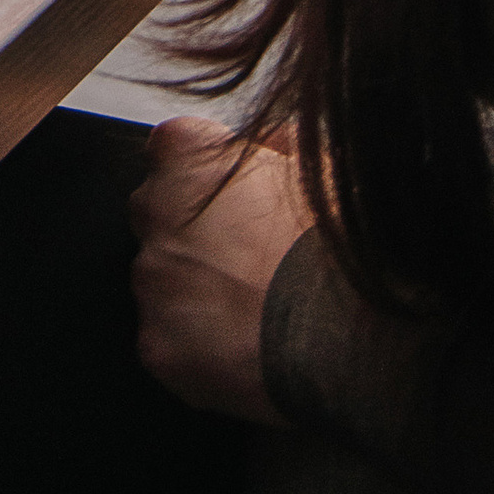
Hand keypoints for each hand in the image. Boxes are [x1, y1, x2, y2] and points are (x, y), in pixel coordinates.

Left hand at [129, 119, 306, 425]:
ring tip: (254, 315)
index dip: (207, 182)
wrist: (343, 333)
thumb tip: (273, 140)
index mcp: (185, 153)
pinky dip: (195, 352)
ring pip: (162, 285)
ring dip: (193, 297)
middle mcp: (153, 209)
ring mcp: (150, 279)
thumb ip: (280, 143)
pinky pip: (166, 344)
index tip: (238, 207)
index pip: (173, 154)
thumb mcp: (319, 168)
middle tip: (249, 265)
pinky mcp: (155, 342)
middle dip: (192, 238)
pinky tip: (242, 354)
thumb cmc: (334, 247)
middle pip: (159, 218)